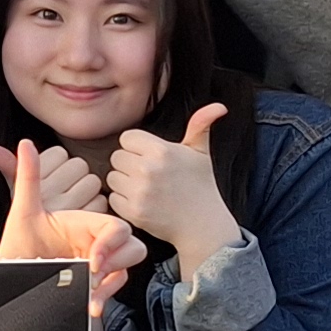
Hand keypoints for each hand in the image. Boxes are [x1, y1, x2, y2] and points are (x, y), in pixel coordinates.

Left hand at [0, 137, 142, 314]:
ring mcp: (97, 265)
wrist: (7, 280)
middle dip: (117, 261)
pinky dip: (105, 298)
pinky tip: (90, 305)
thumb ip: (28, 177)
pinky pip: (113, 288)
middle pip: (132, 246)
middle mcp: (94, 242)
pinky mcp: (94, 285)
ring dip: (112, 282)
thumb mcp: (22, 211)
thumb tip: (26, 144)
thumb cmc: (17, 245)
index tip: (92, 260)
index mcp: (83, 223)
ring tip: (89, 293)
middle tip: (91, 276)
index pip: (115, 226)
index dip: (111, 242)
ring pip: (126, 268)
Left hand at [107, 102, 240, 274]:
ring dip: (123, 183)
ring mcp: (139, 192)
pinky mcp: (133, 212)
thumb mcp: (200, 152)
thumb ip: (201, 125)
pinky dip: (123, 201)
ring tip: (145, 189)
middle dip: (129, 165)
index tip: (150, 157)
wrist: (203, 225)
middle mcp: (148, 169)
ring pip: (112, 177)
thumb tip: (219, 106)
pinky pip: (112, 198)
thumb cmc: (201, 186)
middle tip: (148, 175)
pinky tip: (142, 202)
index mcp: (161, 150)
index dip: (136, 147)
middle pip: (117, 157)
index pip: (127, 138)